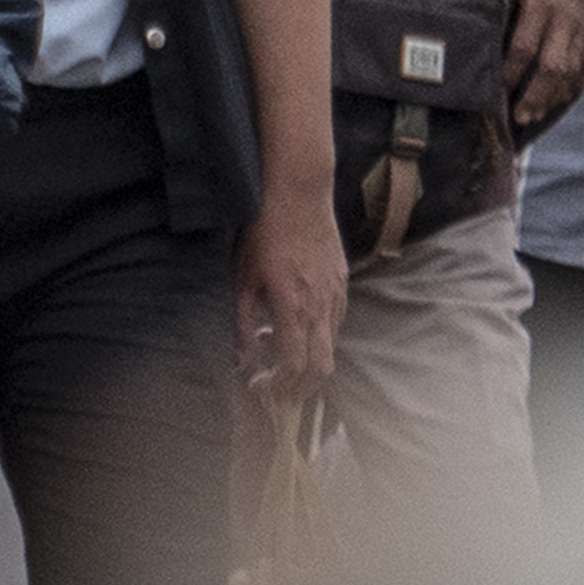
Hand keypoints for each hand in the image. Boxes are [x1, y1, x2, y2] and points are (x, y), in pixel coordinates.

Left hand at [235, 185, 346, 391]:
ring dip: (307, 362)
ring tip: (277, 348)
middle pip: (321, 370)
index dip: (277, 386)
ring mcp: (336, 297)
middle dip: (300, 389)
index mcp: (292, 309)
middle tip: (276, 388)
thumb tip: (241, 356)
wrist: (299, 195)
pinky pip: (335, 325)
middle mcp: (319, 308)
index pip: (294, 367)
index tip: (258, 385)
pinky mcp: (342, 285)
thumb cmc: (266, 234)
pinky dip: (317, 338)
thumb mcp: (244, 279)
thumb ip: (243, 323)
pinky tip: (294, 322)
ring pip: (331, 349)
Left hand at [502, 0, 583, 131]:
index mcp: (543, 3)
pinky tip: (556, 104)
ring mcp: (582, 31)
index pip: (525, 46)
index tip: (497, 92)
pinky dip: (571, 89)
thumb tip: (480, 32)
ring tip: (533, 117)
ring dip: (552, 98)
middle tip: (519, 117)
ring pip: (571, 72)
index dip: (511, 72)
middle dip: (535, 95)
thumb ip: (501, 2)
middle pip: (552, 66)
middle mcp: (566, 20)